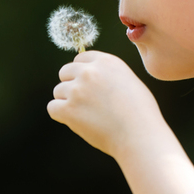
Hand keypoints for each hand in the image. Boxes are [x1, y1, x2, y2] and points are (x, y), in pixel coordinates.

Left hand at [47, 50, 165, 158]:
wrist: (139, 135)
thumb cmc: (141, 113)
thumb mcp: (128, 81)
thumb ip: (108, 74)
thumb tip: (92, 76)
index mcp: (106, 61)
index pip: (80, 58)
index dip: (81, 72)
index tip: (87, 85)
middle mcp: (89, 71)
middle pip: (65, 72)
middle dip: (71, 85)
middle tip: (85, 102)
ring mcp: (77, 90)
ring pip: (58, 91)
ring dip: (67, 102)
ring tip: (86, 115)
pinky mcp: (69, 109)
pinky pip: (53, 108)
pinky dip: (61, 115)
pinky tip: (76, 121)